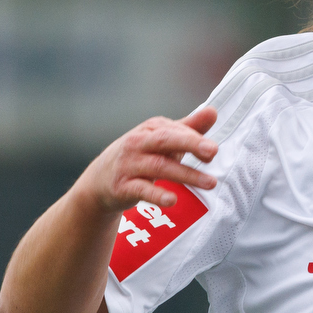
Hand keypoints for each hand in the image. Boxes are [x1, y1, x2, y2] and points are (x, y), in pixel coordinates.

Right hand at [74, 108, 219, 214]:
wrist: (99, 181)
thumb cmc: (139, 156)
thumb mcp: (162, 141)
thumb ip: (188, 128)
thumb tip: (213, 112)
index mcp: (151, 129)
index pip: (176, 130)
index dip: (196, 139)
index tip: (213, 150)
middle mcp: (138, 143)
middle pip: (166, 140)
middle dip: (191, 143)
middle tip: (213, 152)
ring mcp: (129, 164)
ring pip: (159, 167)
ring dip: (187, 175)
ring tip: (210, 183)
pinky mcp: (122, 186)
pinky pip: (141, 190)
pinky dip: (157, 194)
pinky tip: (172, 200)